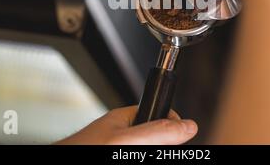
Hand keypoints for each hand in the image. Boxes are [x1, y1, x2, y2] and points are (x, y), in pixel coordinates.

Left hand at [57, 106, 197, 144]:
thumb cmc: (81, 149)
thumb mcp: (124, 140)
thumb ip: (156, 132)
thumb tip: (188, 126)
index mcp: (125, 120)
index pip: (159, 114)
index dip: (172, 124)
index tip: (180, 135)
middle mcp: (123, 136)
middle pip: (157, 136)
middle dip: (162, 143)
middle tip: (155, 146)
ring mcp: (120, 147)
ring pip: (146, 144)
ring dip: (154, 146)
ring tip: (131, 150)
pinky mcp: (117, 153)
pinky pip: (134, 151)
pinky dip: (136, 152)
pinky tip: (128, 154)